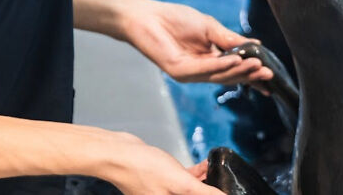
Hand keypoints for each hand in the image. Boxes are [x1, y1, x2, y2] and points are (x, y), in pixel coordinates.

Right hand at [101, 132, 224, 194]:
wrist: (119, 153)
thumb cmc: (142, 168)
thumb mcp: (181, 182)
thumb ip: (203, 193)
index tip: (223, 190)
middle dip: (208, 189)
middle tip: (220, 178)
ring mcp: (161, 192)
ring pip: (188, 190)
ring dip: (203, 180)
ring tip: (214, 169)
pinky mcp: (159, 181)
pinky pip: (181, 181)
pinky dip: (192, 174)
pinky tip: (202, 165)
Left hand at [122, 0, 273, 85]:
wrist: (147, 16)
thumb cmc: (176, 19)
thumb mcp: (211, 28)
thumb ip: (231, 40)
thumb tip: (255, 46)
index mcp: (209, 60)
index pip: (234, 71)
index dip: (252, 74)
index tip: (270, 76)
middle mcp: (201, 70)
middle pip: (230, 77)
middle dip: (250, 75)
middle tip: (269, 74)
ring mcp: (190, 73)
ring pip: (219, 76)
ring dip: (240, 72)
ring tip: (258, 66)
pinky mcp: (179, 71)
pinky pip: (205, 70)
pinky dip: (222, 66)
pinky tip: (236, 62)